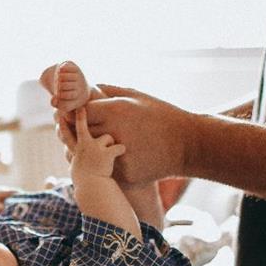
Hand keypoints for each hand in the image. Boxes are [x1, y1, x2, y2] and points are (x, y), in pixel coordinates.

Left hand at [56, 84, 192, 183]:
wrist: (188, 145)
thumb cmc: (161, 116)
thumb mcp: (136, 96)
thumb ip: (107, 91)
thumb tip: (86, 89)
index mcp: (115, 111)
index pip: (80, 113)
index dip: (77, 113)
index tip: (78, 113)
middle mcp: (114, 134)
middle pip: (82, 134)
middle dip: (82, 131)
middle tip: (86, 129)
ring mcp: (119, 157)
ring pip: (91, 156)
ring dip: (92, 151)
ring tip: (99, 145)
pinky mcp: (126, 175)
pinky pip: (109, 170)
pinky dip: (111, 165)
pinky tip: (118, 160)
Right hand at [62, 108, 125, 178]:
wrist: (93, 190)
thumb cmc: (85, 182)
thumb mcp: (76, 171)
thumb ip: (75, 163)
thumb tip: (59, 174)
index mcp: (76, 151)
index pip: (67, 135)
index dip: (64, 124)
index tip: (61, 115)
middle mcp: (83, 147)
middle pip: (80, 127)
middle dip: (79, 116)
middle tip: (79, 107)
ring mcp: (94, 149)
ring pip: (108, 137)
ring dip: (111, 145)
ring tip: (109, 157)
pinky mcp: (106, 153)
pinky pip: (119, 147)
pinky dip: (121, 150)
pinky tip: (120, 156)